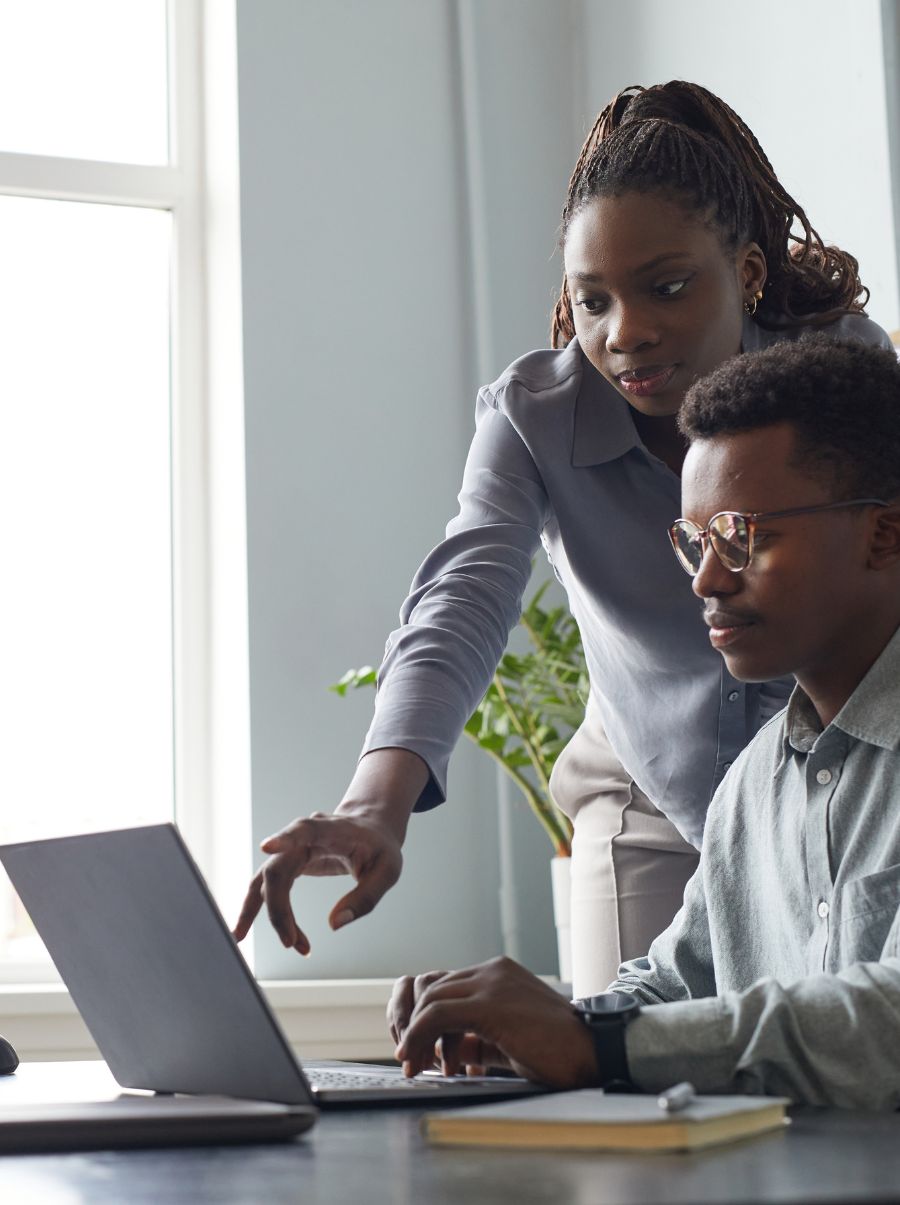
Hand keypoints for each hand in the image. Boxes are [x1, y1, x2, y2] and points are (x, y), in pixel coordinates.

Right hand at [232, 812, 402, 954]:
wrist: (371, 830)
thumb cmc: (380, 848)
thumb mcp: (388, 871)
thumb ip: (365, 898)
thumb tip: (334, 925)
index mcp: (332, 829)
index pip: (305, 830)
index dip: (285, 838)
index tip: (266, 847)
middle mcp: (305, 836)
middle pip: (278, 869)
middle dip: (279, 909)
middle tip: (292, 943)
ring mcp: (292, 849)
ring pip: (266, 880)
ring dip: (262, 912)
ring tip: (248, 940)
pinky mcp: (289, 862)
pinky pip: (268, 887)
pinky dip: (261, 910)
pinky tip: (248, 931)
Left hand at [389, 956, 598, 1088]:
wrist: (594, 1051)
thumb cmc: (557, 1051)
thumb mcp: (508, 1038)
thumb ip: (477, 1036)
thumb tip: (446, 1050)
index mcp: (498, 973)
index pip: (444, 985)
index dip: (425, 1017)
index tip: (419, 1049)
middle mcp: (492, 970)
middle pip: (431, 988)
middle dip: (415, 1026)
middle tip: (412, 1060)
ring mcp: (491, 982)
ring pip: (430, 999)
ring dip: (416, 1034)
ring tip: (416, 1065)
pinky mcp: (489, 1003)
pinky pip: (437, 1014)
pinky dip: (419, 1036)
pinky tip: (418, 1059)